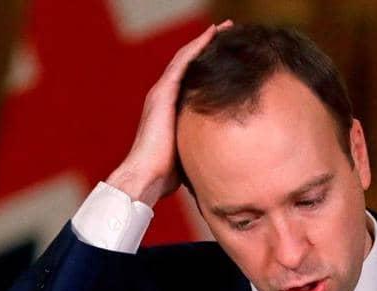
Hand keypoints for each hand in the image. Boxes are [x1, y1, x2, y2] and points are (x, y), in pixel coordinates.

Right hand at [106, 20, 232, 206]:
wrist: (147, 176)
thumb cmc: (168, 172)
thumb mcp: (190, 150)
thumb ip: (202, 142)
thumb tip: (225, 151)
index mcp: (170, 108)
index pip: (191, 79)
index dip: (207, 63)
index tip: (227, 53)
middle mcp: (164, 96)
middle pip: (189, 63)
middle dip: (208, 46)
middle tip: (229, 33)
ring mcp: (162, 93)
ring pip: (186, 58)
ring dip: (205, 41)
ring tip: (224, 28)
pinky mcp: (163, 94)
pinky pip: (182, 63)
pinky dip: (196, 47)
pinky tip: (210, 36)